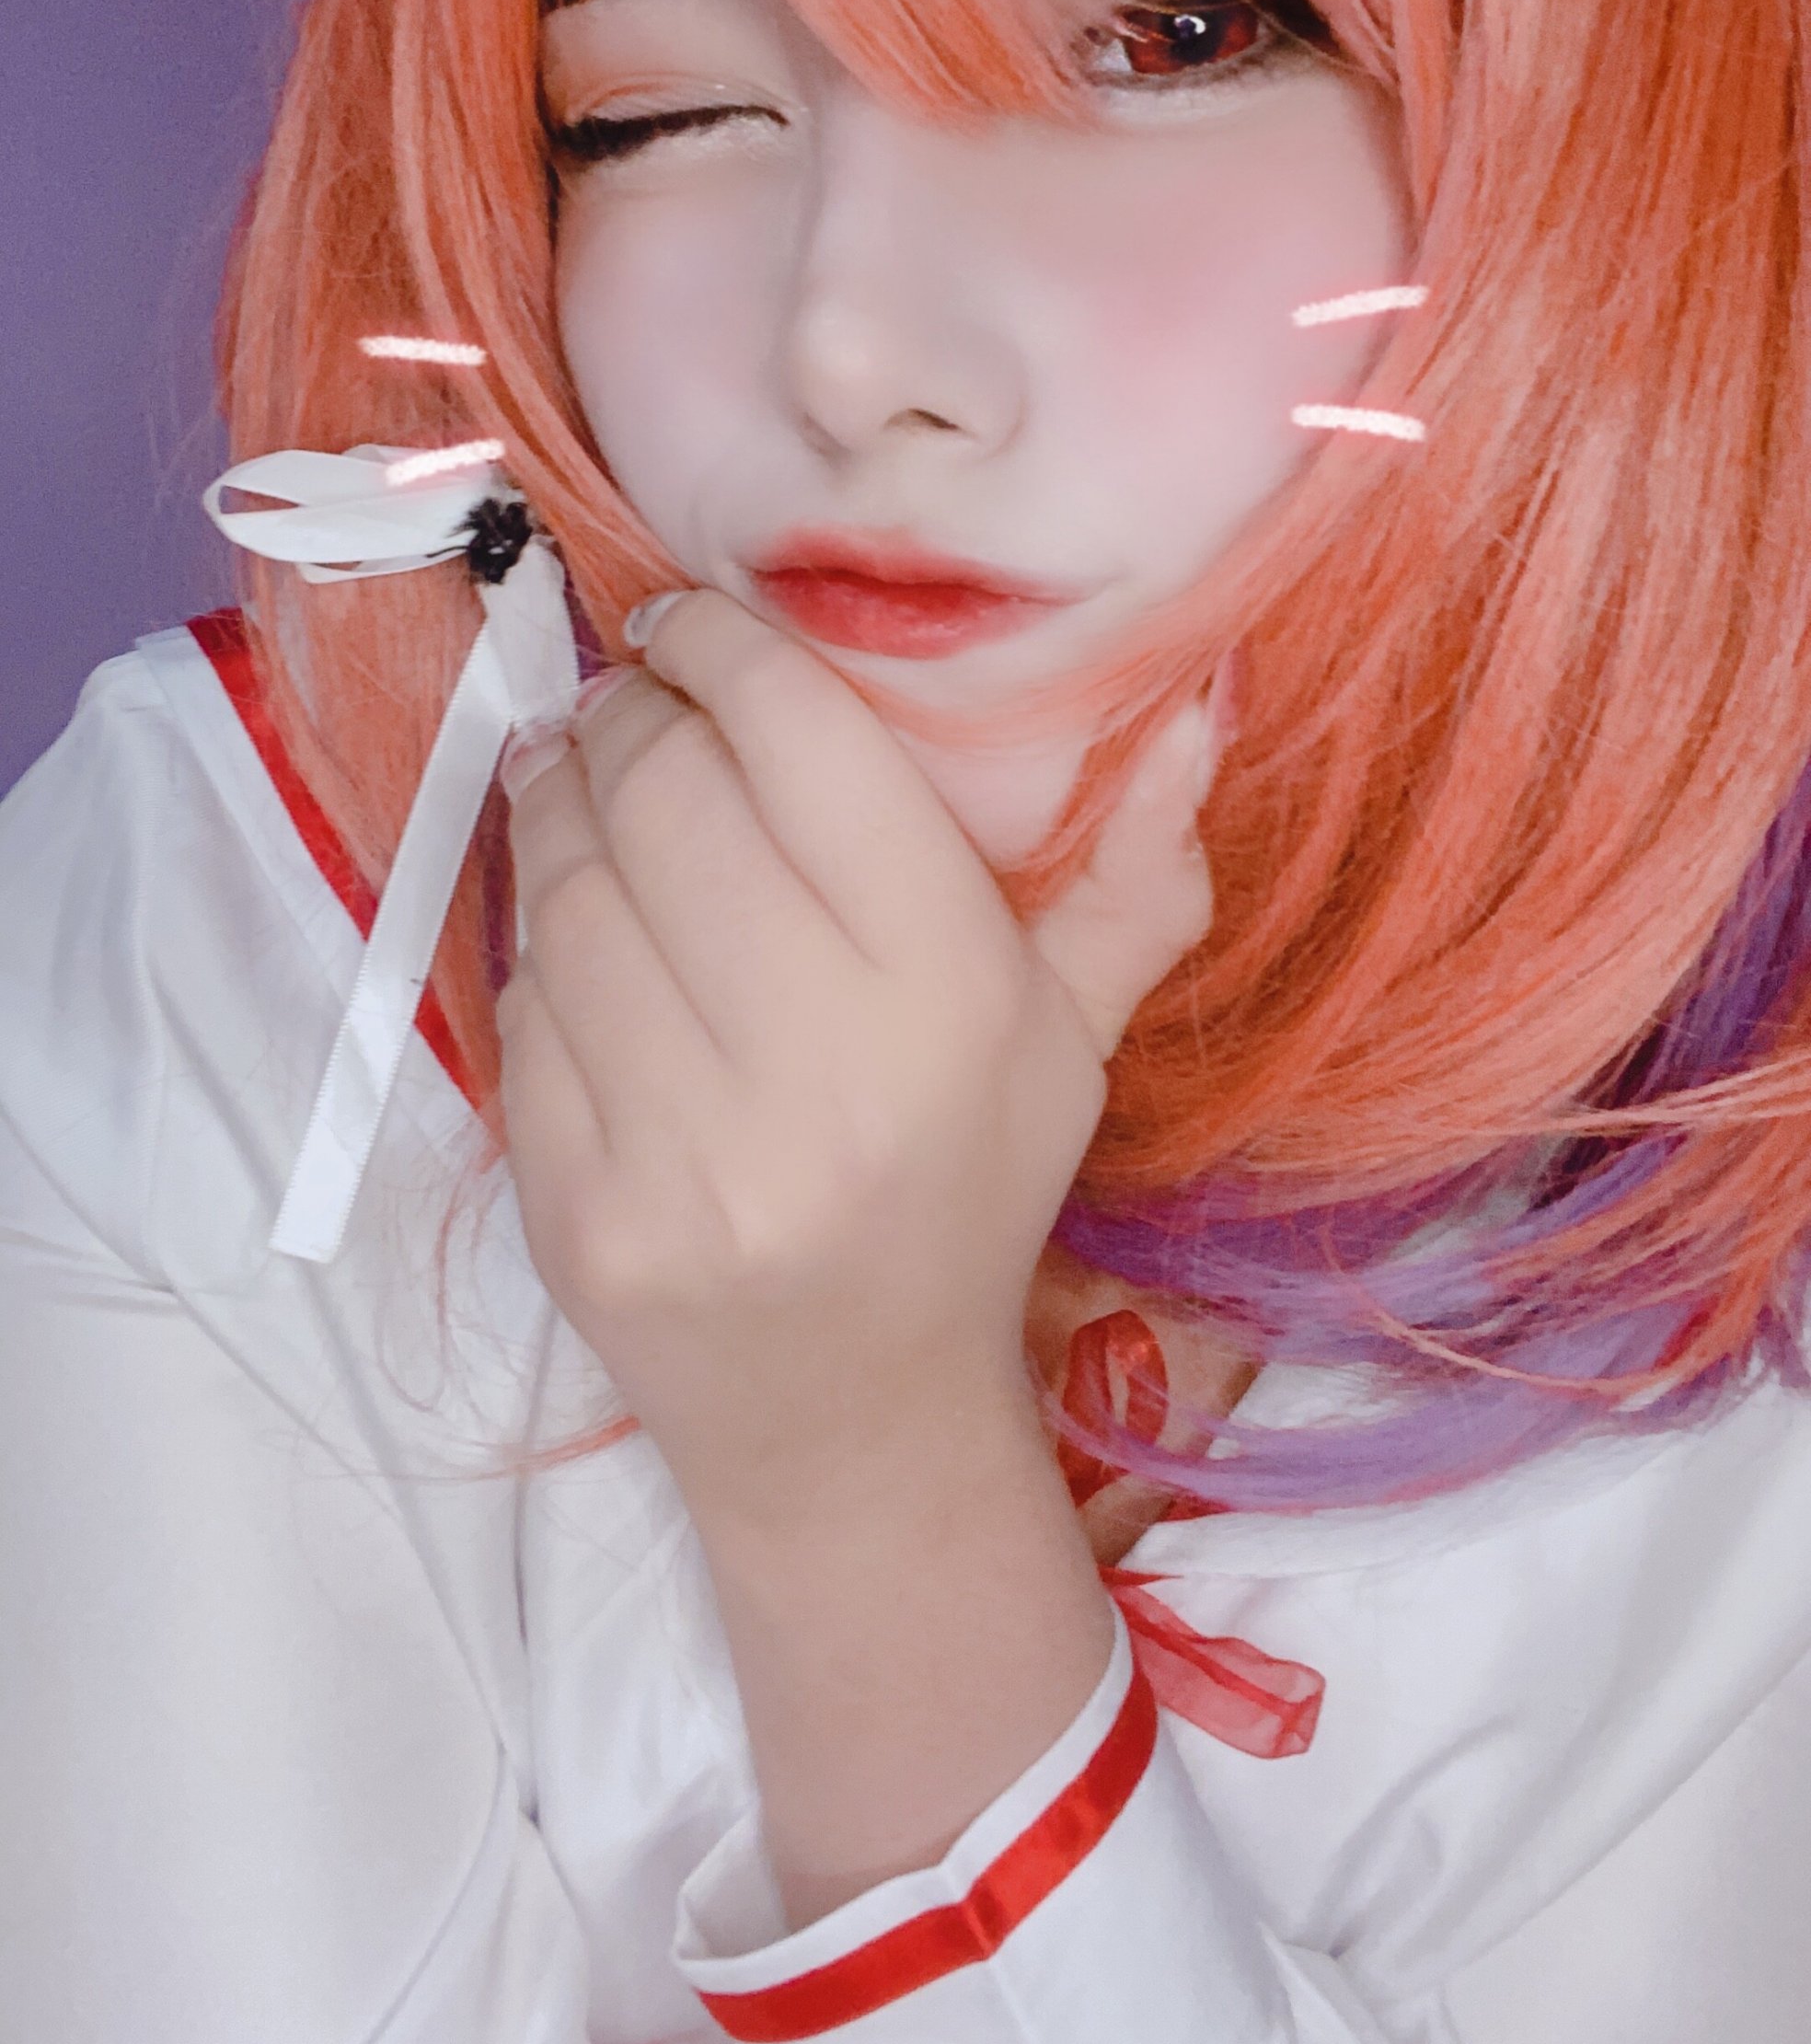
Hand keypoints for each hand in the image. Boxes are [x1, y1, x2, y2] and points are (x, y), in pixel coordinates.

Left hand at [497, 590, 1227, 1527]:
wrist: (851, 1418)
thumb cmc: (965, 1191)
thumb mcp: (1073, 1037)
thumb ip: (1132, 872)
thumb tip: (1196, 697)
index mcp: (947, 996)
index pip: (802, 744)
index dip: (724, 651)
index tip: (691, 625)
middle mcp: (816, 1066)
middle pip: (666, 795)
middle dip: (631, 718)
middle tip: (635, 703)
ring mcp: (682, 1148)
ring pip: (570, 890)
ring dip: (561, 807)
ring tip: (584, 783)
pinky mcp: (577, 1209)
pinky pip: (520, 1008)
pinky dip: (537, 944)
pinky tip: (577, 930)